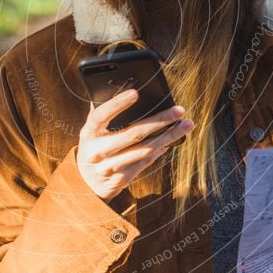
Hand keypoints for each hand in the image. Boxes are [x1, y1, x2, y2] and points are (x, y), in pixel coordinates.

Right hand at [76, 88, 194, 202]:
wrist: (86, 184)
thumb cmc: (93, 147)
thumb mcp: (92, 131)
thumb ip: (102, 113)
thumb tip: (123, 88)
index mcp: (89, 134)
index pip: (101, 116)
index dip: (117, 104)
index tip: (136, 93)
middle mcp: (97, 152)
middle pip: (133, 134)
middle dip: (160, 121)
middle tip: (179, 110)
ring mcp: (110, 167)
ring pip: (145, 149)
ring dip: (169, 136)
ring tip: (186, 125)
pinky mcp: (122, 179)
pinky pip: (146, 161)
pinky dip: (161, 148)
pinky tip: (173, 139)